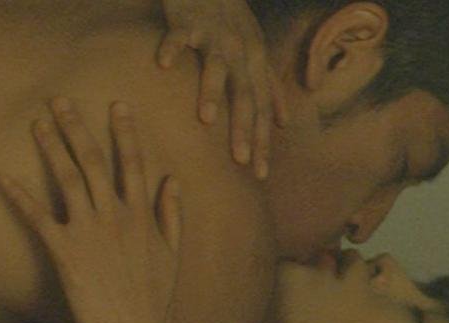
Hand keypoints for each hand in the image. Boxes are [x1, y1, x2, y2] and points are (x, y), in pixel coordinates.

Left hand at [0, 98, 181, 322]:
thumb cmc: (154, 299)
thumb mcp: (172, 254)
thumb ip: (172, 215)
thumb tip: (172, 180)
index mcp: (142, 215)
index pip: (133, 163)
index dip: (124, 131)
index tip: (116, 105)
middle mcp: (116, 217)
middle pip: (94, 161)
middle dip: (77, 127)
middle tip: (60, 100)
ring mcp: (89, 233)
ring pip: (68, 179)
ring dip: (51, 148)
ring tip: (38, 124)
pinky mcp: (65, 254)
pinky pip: (38, 217)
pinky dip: (18, 195)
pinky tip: (1, 176)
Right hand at [158, 0, 279, 178]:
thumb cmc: (233, 21)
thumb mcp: (257, 52)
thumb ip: (269, 87)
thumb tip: (284, 122)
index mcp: (254, 64)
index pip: (262, 109)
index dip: (263, 141)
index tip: (260, 174)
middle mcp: (239, 52)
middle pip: (245, 94)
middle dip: (243, 128)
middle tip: (241, 160)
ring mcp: (214, 36)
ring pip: (215, 66)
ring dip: (211, 90)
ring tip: (206, 119)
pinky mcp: (188, 22)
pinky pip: (178, 36)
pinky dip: (172, 48)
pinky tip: (164, 65)